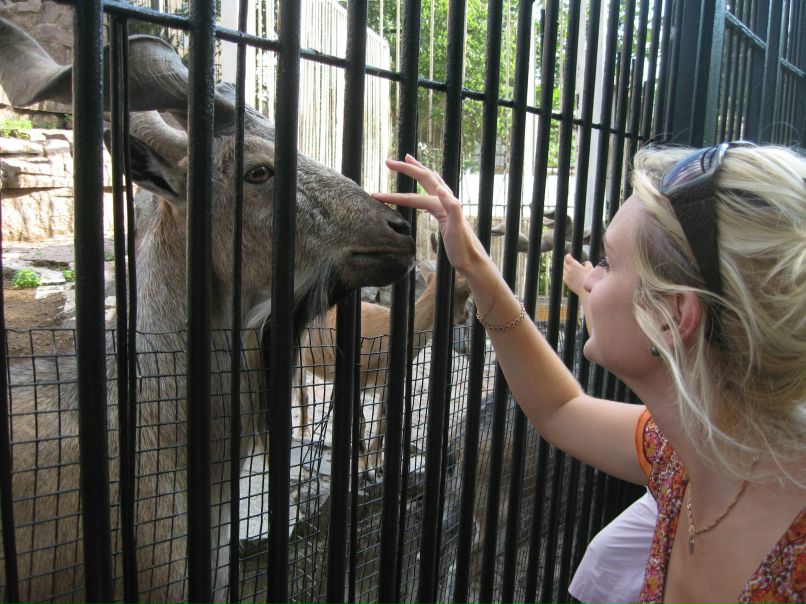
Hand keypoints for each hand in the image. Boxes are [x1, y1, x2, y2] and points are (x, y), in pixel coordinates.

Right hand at [372, 154, 485, 272]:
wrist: (472, 259)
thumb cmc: (463, 248)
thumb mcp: (457, 230)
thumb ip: (452, 207)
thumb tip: (440, 188)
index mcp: (443, 204)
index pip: (414, 197)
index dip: (394, 196)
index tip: (376, 196)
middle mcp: (445, 200)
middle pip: (424, 178)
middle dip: (406, 169)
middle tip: (388, 162)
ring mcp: (446, 204)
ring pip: (430, 181)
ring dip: (417, 169)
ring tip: (407, 160)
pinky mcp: (446, 212)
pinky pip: (432, 192)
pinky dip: (424, 184)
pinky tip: (421, 188)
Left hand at [562, 253, 592, 297]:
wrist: (586, 290)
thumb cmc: (589, 278)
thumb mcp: (590, 268)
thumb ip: (587, 263)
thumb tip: (585, 263)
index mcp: (573, 265)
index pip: (567, 257)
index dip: (568, 256)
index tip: (570, 255)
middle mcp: (568, 270)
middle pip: (564, 263)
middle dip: (567, 261)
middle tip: (569, 261)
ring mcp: (566, 276)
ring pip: (564, 270)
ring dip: (566, 268)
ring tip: (570, 268)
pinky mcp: (566, 282)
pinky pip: (564, 276)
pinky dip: (566, 274)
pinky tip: (569, 275)